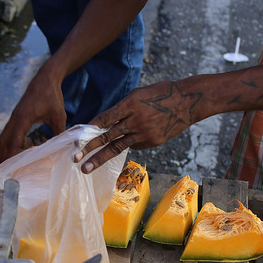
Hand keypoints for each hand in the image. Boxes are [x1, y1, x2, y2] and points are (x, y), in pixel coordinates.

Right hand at [0, 64, 66, 161]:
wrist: (45, 78)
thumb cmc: (52, 96)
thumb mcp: (59, 115)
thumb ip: (59, 132)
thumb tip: (64, 149)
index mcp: (23, 118)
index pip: (13, 141)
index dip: (10, 156)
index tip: (11, 168)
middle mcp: (15, 118)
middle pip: (3, 141)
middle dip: (2, 156)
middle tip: (5, 172)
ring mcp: (14, 116)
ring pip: (3, 137)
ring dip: (4, 150)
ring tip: (8, 165)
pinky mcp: (16, 116)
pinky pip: (9, 132)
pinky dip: (9, 143)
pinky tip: (18, 150)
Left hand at [74, 80, 203, 172]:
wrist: (188, 102)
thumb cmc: (161, 93)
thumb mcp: (138, 94)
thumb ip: (122, 108)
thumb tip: (106, 122)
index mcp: (130, 105)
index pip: (105, 119)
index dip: (91, 129)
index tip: (78, 139)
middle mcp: (135, 121)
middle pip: (107, 137)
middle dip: (89, 149)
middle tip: (75, 159)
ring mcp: (144, 134)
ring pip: (117, 148)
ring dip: (99, 159)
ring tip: (86, 168)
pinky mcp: (152, 142)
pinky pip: (134, 145)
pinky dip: (128, 143)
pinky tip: (135, 137)